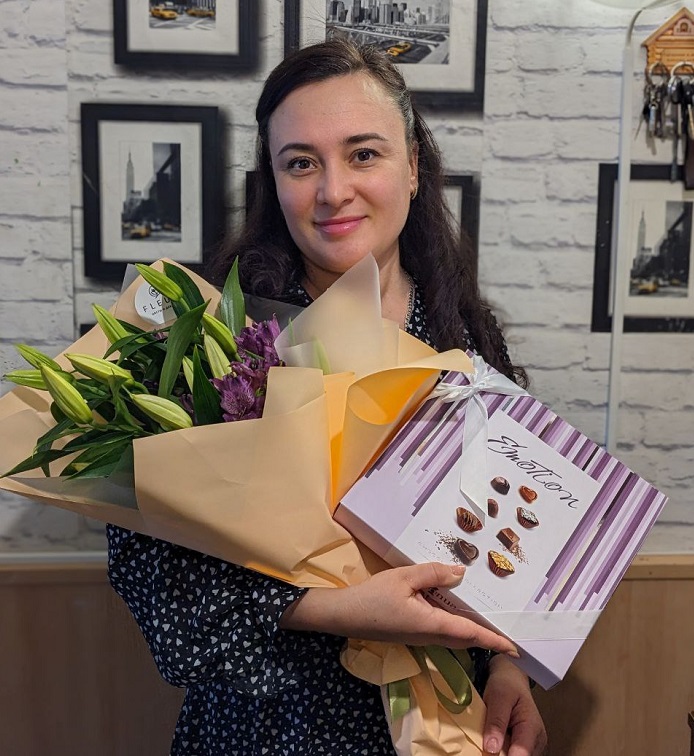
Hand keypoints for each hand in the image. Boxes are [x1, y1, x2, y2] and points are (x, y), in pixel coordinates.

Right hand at [280, 562, 519, 655]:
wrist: (345, 615)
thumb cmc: (373, 597)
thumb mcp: (403, 578)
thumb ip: (432, 573)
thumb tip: (460, 573)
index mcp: (431, 624)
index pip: (470, 633)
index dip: (493, 640)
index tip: (515, 647)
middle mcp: (430, 635)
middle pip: (465, 637)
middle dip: (487, 635)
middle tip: (506, 627)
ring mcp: (420, 636)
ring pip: (454, 634)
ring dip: (471, 628)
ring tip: (487, 615)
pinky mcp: (412, 632)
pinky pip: (441, 629)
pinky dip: (455, 621)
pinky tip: (454, 604)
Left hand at [482, 654, 546, 755]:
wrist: (511, 680)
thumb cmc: (506, 685)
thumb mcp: (498, 697)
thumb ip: (496, 721)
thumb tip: (492, 747)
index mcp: (532, 727)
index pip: (521, 753)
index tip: (489, 750)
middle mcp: (536, 740)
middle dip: (501, 754)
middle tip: (486, 743)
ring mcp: (532, 745)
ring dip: (501, 753)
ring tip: (489, 739)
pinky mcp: (525, 747)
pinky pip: (513, 753)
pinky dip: (502, 751)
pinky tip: (494, 741)